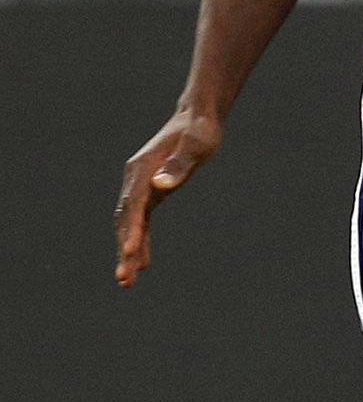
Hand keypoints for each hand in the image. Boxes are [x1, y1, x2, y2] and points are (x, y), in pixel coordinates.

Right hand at [114, 106, 221, 284]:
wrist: (197, 119)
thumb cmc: (198, 131)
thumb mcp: (195, 146)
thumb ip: (179, 165)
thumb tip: (161, 185)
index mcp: (142, 170)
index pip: (134, 206)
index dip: (132, 230)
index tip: (130, 252)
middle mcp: (135, 180)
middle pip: (126, 220)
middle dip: (125, 250)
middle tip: (125, 279)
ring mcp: (141, 186)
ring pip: (130, 224)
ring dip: (128, 251)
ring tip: (127, 282)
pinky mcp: (151, 192)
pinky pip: (142, 222)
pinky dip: (141, 241)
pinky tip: (144, 264)